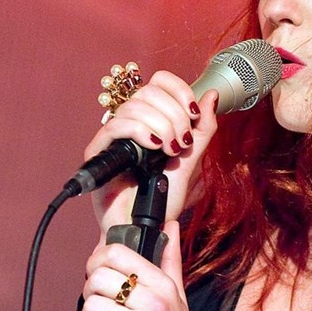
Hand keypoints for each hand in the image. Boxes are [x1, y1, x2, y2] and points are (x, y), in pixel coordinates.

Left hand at [78, 221, 210, 310]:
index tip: (98, 274)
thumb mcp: (179, 301)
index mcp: (163, 286)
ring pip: (90, 306)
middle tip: (100, 308)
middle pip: (97, 278)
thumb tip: (171, 226)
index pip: (117, 253)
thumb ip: (170, 262)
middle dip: (90, 293)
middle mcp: (154, 302)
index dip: (97, 260)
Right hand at [86, 71, 218, 236]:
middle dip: (174, 114)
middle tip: (182, 142)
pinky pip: (116, 126)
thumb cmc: (164, 200)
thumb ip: (203, 130)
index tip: (194, 113)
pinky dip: (139, 131)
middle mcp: (130, 124)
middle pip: (148, 92)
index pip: (158, 82)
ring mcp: (113, 137)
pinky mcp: (98, 152)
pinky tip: (153, 148)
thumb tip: (212, 96)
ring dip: (161, 126)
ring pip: (134, 107)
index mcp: (151, 120)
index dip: (178, 90)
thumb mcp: (192, 160)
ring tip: (170, 151)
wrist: (148, 228)